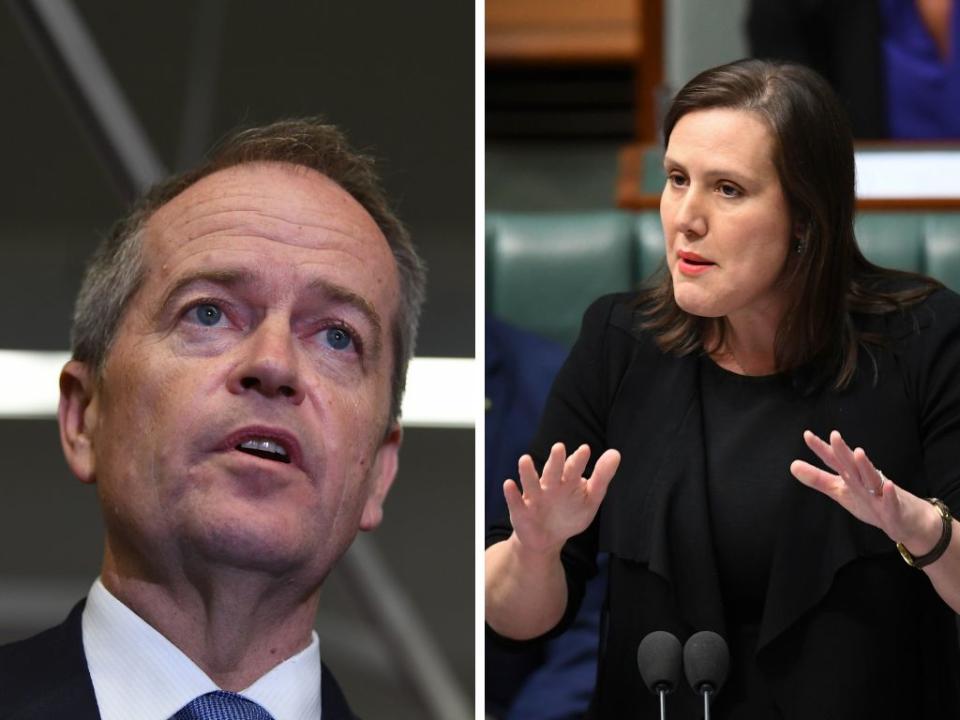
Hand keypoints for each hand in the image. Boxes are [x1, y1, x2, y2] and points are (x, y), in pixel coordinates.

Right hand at [504, 442, 620, 555]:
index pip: (573, 468)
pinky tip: (509, 484)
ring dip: (527, 472)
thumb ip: (602, 477)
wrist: (547, 539)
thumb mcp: (590, 498)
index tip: (585, 450)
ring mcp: (534, 497)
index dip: (578, 460)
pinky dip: (511, 494)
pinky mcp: (520, 511)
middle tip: (559, 448)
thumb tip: (615, 453)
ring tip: (525, 459)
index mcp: (567, 481)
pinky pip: (515, 501)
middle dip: (555, 461)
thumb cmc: (570, 514)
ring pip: (530, 482)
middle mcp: (549, 485)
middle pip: (552, 472)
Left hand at [790, 430, 938, 549]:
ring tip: (858, 452)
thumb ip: (818, 479)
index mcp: (851, 477)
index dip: (821, 449)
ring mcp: (881, 494)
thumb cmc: (872, 502)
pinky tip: (887, 485)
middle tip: (834, 435)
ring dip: (865, 466)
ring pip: (873, 479)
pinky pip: (892, 502)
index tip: (807, 435)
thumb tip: (793, 465)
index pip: (834, 461)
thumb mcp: (840, 491)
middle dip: (843, 451)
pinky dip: (890, 495)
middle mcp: (865, 481)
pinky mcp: (895, 510)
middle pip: (852, 465)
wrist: (908, 521)